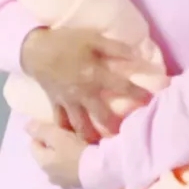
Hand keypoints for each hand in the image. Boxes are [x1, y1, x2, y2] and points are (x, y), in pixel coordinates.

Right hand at [21, 28, 151, 142]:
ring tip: (102, 148)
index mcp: (95, 75)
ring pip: (80, 126)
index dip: (139, 95)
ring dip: (92, 138)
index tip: (153, 103)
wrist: (36, 49)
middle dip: (116, 128)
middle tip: (128, 138)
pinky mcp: (56, 104)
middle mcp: (83, 93)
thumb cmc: (68, 42)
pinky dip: (68, 133)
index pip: (123, 88)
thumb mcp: (94, 39)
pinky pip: (61, 123)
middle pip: (102, 116)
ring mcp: (68, 101)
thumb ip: (116, 48)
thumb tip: (138, 55)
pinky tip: (75, 142)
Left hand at [27, 120, 86, 188]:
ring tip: (78, 147)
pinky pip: (70, 172)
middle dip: (54, 146)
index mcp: (43, 163)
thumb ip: (41, 130)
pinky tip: (84, 159)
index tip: (57, 128)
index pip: (34, 145)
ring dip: (64, 156)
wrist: (100, 172)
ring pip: (58, 164)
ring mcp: (63, 182)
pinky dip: (73, 165)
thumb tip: (26, 126)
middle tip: (69, 136)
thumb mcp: (58, 136)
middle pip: (47, 156)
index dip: (43, 134)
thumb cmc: (76, 152)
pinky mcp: (76, 185)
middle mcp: (49, 175)